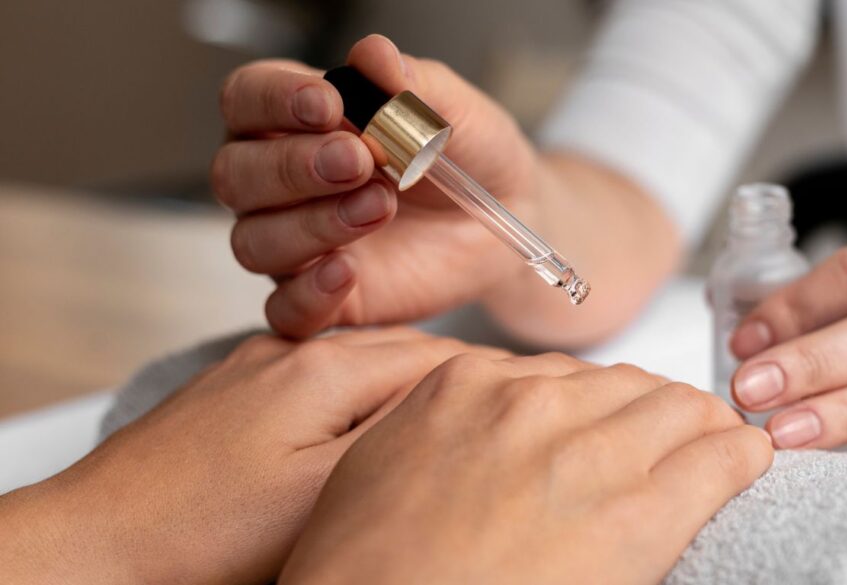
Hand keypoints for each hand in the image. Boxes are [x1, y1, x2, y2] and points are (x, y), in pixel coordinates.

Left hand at [0, 328, 506, 583]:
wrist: (94, 547)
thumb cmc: (203, 534)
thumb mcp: (324, 489)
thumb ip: (400, 432)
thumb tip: (463, 398)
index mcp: (324, 367)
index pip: (440, 354)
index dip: (497, 374)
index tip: (536, 391)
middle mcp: (291, 354)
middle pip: (402, 352)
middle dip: (461, 373)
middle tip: (510, 402)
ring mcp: (258, 372)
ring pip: (362, 367)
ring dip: (411, 385)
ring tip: (453, 416)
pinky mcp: (234, 399)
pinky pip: (321, 387)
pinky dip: (362, 400)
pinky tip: (370, 428)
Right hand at [213, 35, 677, 345]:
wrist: (510, 212)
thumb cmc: (470, 153)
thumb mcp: (455, 110)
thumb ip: (412, 84)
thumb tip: (372, 55)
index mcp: (295, 121)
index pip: (245, 100)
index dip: (272, 99)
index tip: (328, 103)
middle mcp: (280, 184)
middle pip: (235, 175)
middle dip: (293, 165)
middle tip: (360, 158)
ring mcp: (296, 245)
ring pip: (254, 241)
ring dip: (312, 223)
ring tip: (380, 205)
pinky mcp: (323, 298)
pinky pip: (283, 312)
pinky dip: (306, 295)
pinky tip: (347, 273)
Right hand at [280, 354, 771, 584]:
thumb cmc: (367, 570)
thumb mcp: (385, 466)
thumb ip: (451, 424)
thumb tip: (496, 426)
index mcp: (468, 386)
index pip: (569, 375)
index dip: (602, 407)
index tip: (614, 428)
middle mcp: (531, 404)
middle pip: (630, 384)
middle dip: (654, 413)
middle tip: (667, 444)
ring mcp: (586, 454)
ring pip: (683, 408)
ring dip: (700, 429)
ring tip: (713, 453)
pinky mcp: (636, 515)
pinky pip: (720, 458)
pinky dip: (739, 457)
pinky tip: (746, 464)